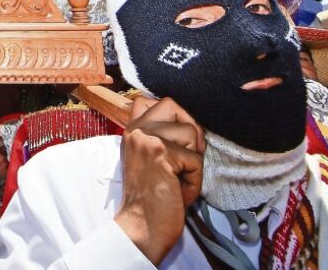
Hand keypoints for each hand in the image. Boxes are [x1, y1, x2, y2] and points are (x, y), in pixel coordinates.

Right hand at [114, 97, 203, 264]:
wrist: (141, 227)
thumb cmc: (152, 197)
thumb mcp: (150, 158)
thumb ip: (159, 135)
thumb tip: (189, 119)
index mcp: (132, 130)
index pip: (152, 99)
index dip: (172, 116)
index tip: (173, 142)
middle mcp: (136, 129)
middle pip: (174, 105)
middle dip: (188, 130)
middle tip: (182, 159)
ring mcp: (146, 139)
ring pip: (191, 132)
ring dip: (193, 160)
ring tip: (178, 179)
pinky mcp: (160, 153)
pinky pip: (195, 159)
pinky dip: (194, 180)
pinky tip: (179, 191)